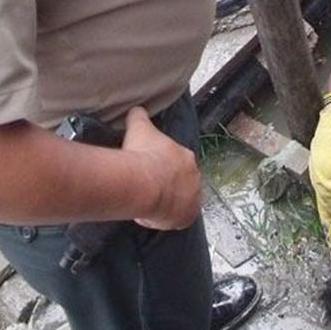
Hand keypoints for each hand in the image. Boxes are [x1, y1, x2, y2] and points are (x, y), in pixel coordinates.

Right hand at [122, 107, 201, 230]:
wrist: (143, 183)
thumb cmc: (142, 154)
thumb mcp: (138, 126)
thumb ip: (139, 116)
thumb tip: (135, 109)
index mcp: (186, 156)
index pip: (178, 161)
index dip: (164, 166)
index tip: (151, 169)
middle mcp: (195, 177)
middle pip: (182, 181)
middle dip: (168, 184)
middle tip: (150, 187)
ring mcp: (193, 198)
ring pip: (182, 201)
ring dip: (170, 202)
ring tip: (150, 203)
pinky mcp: (187, 217)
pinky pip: (179, 219)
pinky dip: (168, 218)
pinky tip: (152, 216)